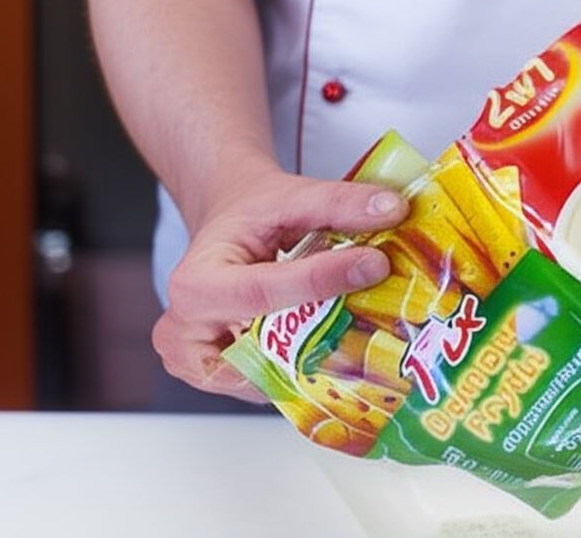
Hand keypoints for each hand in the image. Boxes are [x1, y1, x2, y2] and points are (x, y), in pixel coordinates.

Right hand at [151, 168, 408, 401]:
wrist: (229, 227)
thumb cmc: (250, 215)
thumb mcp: (291, 196)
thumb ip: (338, 202)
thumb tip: (392, 209)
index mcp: (195, 285)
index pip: (264, 292)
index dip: (322, 280)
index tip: (373, 264)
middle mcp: (188, 334)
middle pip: (268, 346)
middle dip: (325, 329)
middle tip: (376, 307)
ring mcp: (205, 368)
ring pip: (276, 376)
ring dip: (321, 354)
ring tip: (357, 324)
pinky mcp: (228, 383)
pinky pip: (277, 385)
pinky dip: (309, 365)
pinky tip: (335, 340)